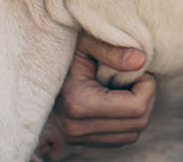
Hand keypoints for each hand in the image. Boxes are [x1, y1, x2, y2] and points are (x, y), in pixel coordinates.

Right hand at [36, 34, 155, 157]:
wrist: (34, 70)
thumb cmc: (63, 51)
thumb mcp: (86, 42)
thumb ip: (113, 50)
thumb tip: (140, 61)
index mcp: (79, 103)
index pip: (136, 107)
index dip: (148, 85)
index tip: (139, 68)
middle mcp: (77, 127)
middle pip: (138, 124)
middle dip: (147, 97)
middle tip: (138, 76)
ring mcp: (77, 138)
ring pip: (131, 135)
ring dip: (139, 111)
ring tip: (129, 87)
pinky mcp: (81, 141)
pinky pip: (119, 139)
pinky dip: (127, 121)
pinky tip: (120, 99)